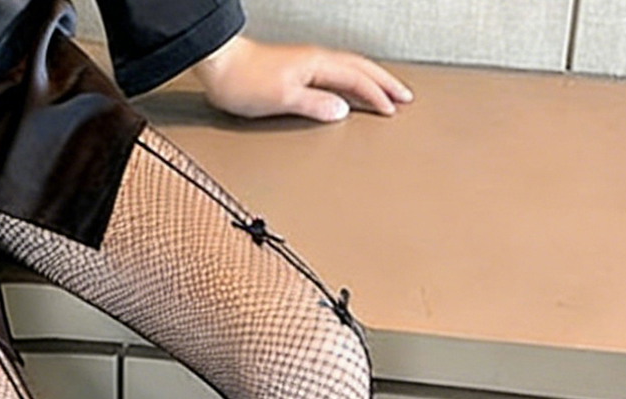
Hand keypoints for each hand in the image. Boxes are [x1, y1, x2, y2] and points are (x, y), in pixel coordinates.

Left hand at [194, 35, 412, 122]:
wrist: (221, 66)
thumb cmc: (244, 81)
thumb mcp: (282, 98)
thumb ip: (314, 104)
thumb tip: (341, 111)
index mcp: (317, 65)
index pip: (357, 80)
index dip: (377, 95)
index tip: (392, 110)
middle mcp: (316, 60)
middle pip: (361, 68)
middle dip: (385, 83)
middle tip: (404, 97)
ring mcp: (308, 63)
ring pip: (351, 68)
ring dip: (372, 80)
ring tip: (387, 93)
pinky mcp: (298, 70)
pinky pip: (337, 72)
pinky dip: (352, 80)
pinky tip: (351, 89)